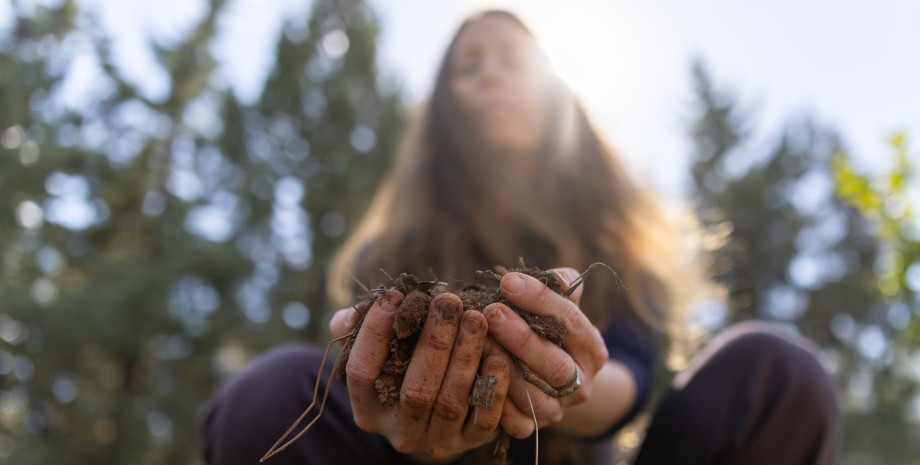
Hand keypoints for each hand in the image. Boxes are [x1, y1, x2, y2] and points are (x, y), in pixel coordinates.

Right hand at [329, 291, 510, 460]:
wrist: (435, 414)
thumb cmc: (402, 366)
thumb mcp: (376, 351)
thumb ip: (357, 329)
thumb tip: (351, 315)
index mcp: (367, 409)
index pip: (361, 373)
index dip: (375, 333)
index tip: (394, 295)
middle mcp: (398, 432)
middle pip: (415, 391)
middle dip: (435, 341)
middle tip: (448, 301)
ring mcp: (435, 441)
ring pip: (450, 403)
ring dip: (465, 357)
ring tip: (475, 318)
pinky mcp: (469, 443)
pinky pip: (483, 422)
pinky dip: (493, 390)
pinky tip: (498, 357)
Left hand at [481, 268, 608, 437]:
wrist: (552, 377)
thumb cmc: (549, 329)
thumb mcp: (560, 304)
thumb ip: (557, 286)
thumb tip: (547, 276)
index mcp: (592, 349)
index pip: (571, 322)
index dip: (540, 301)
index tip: (508, 281)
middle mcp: (581, 384)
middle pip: (555, 365)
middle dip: (521, 337)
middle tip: (491, 312)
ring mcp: (558, 410)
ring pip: (534, 396)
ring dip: (504, 369)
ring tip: (477, 341)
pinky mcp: (534, 428)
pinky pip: (517, 424)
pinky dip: (498, 403)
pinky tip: (476, 378)